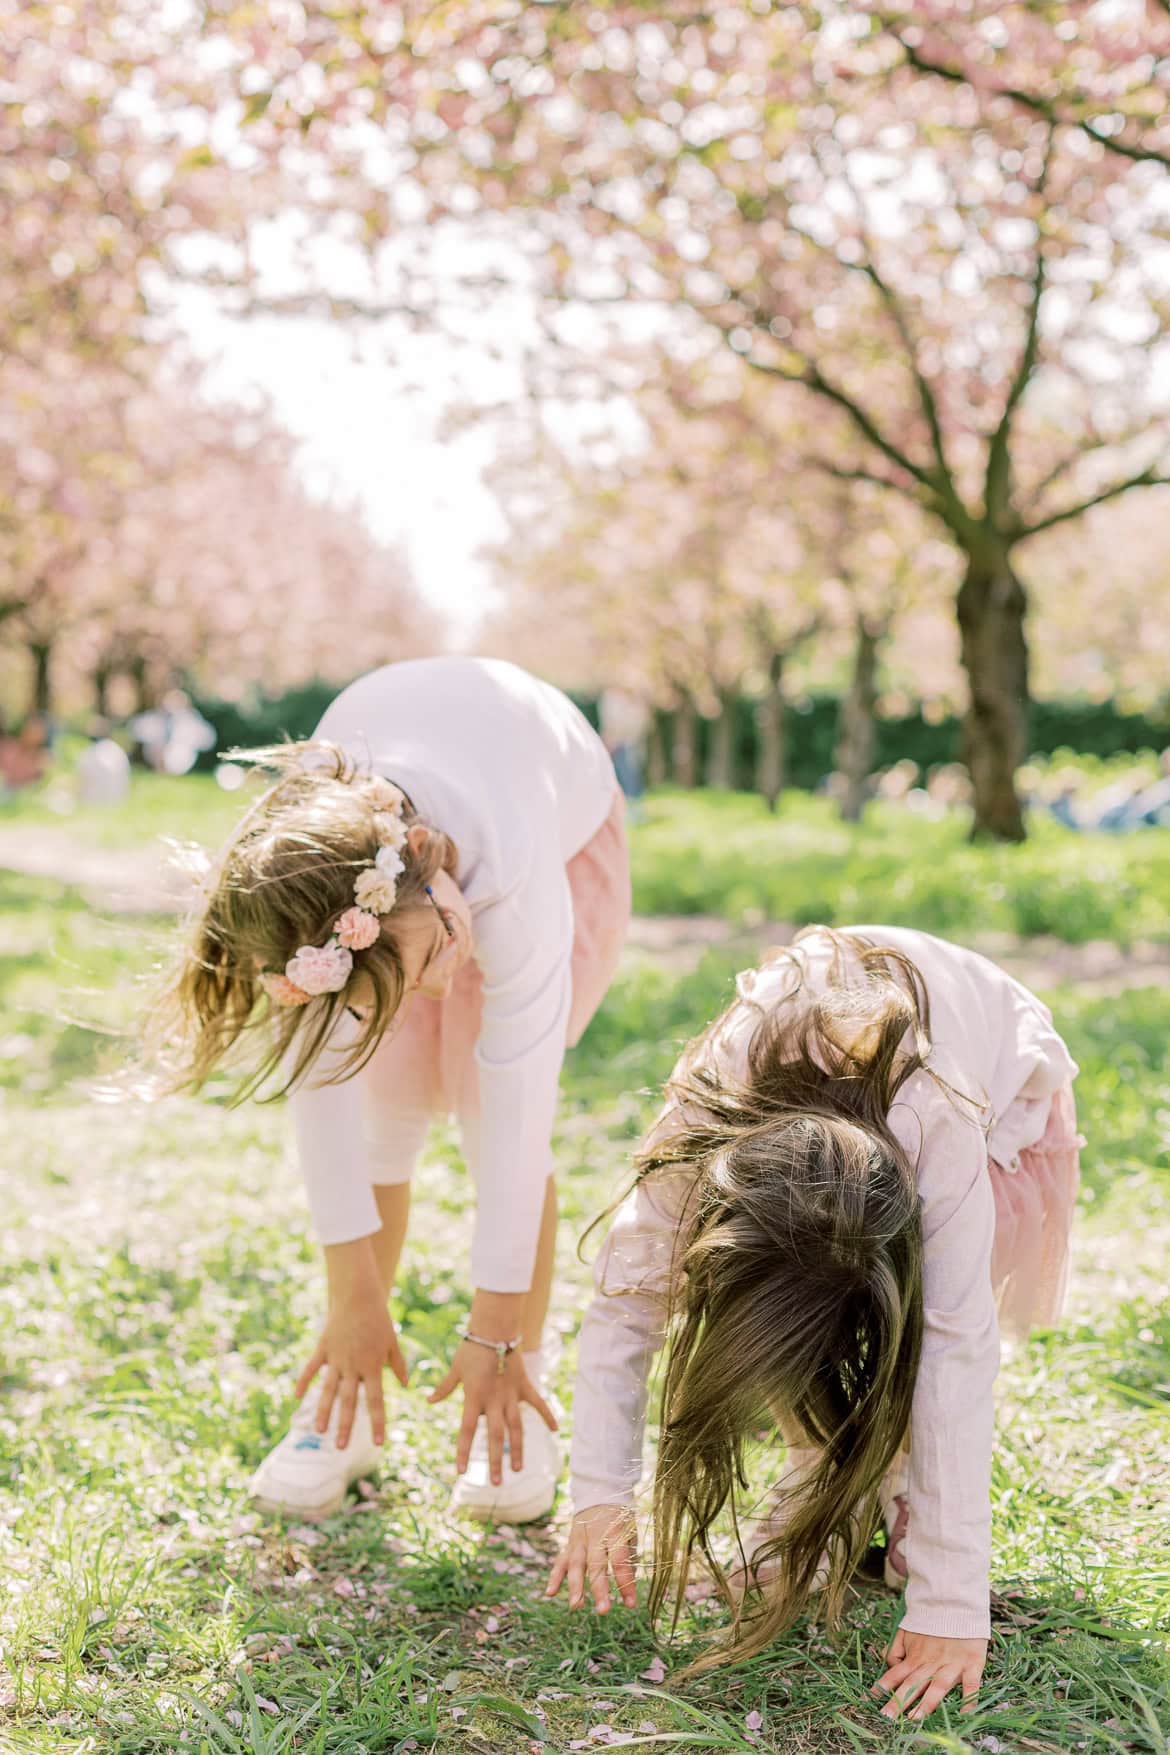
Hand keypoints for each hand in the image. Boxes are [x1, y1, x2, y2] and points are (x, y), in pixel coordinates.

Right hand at [295, 1284, 407, 1448]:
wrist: (358, 1295)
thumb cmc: (379, 1318)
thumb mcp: (392, 1342)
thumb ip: (398, 1364)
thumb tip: (405, 1384)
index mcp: (373, 1366)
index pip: (375, 1401)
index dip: (377, 1422)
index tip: (377, 1442)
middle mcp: (353, 1366)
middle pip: (349, 1401)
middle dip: (345, 1426)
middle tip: (341, 1448)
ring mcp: (336, 1358)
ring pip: (328, 1390)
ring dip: (324, 1412)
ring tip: (319, 1432)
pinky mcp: (323, 1348)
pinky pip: (312, 1368)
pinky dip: (304, 1382)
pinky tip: (297, 1398)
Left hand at [428, 1341, 555, 1482]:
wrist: (495, 1328)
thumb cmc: (471, 1347)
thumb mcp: (455, 1368)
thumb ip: (445, 1387)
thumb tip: (429, 1400)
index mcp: (474, 1397)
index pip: (467, 1430)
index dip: (463, 1451)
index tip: (461, 1471)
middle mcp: (494, 1400)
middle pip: (495, 1435)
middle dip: (495, 1460)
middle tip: (496, 1483)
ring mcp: (511, 1394)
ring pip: (516, 1427)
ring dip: (517, 1449)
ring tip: (518, 1469)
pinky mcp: (524, 1385)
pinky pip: (538, 1403)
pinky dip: (547, 1415)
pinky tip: (556, 1430)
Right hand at [545, 1504, 637, 1613]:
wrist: (598, 1494)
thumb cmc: (619, 1519)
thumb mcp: (630, 1533)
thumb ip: (629, 1558)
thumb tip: (629, 1586)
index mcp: (615, 1532)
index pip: (620, 1560)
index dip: (626, 1583)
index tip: (631, 1604)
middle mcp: (595, 1536)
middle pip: (596, 1564)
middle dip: (599, 1588)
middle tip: (603, 1610)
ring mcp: (579, 1540)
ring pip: (576, 1564)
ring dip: (575, 1586)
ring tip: (576, 1606)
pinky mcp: (569, 1544)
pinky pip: (561, 1561)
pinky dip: (554, 1576)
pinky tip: (549, 1593)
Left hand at [872, 1628, 986, 1721]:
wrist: (956, 1602)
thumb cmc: (931, 1620)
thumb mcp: (906, 1630)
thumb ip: (896, 1648)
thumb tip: (887, 1662)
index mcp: (914, 1657)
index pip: (894, 1675)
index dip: (882, 1688)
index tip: (869, 1701)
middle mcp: (931, 1663)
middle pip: (912, 1685)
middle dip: (899, 1702)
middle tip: (887, 1718)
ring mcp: (951, 1665)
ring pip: (937, 1687)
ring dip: (926, 1703)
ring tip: (915, 1719)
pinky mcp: (972, 1664)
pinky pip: (970, 1684)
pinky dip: (969, 1699)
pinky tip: (965, 1713)